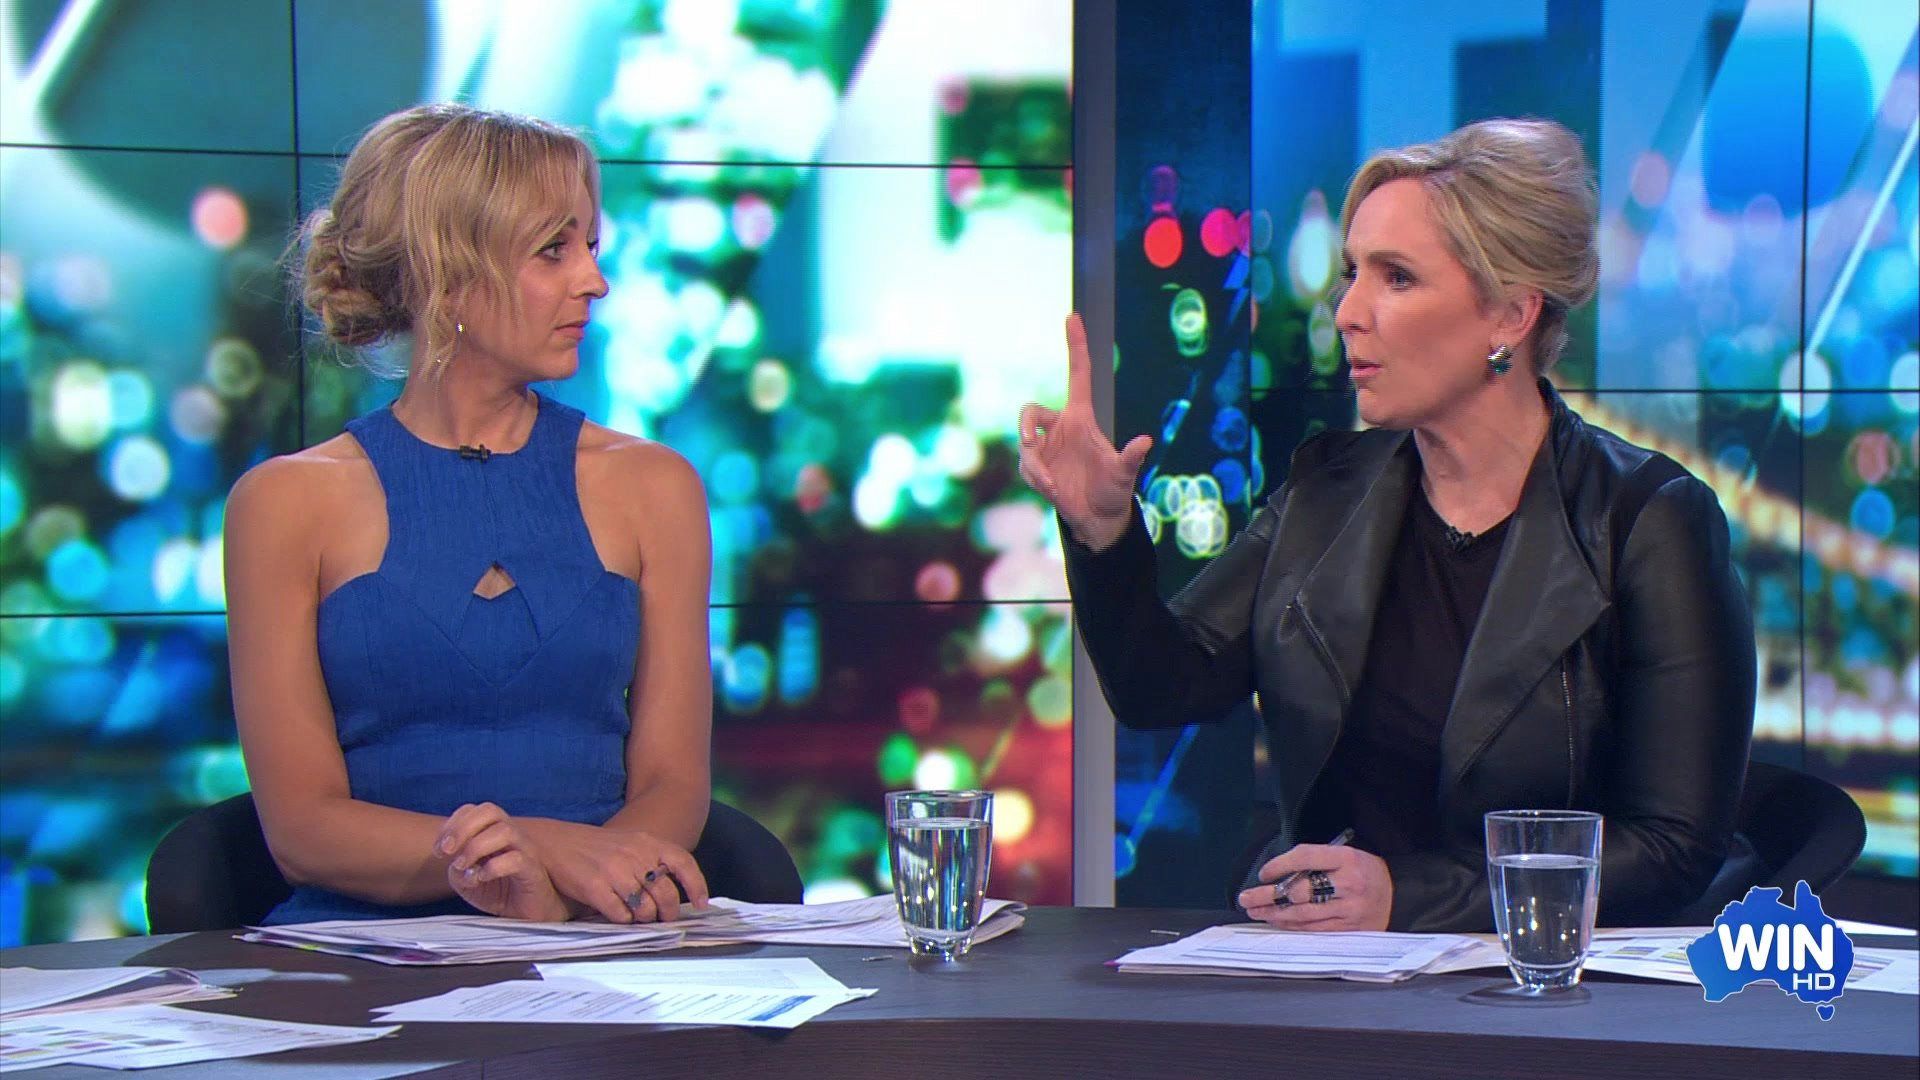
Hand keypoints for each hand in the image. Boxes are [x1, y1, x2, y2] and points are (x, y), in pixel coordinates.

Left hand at [435, 803, 568, 921]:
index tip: (438, 850)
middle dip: (462, 828)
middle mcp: (512, 835)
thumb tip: (456, 864)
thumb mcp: (467, 882)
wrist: (529, 915)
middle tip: (446, 852)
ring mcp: (525, 850)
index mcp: (494, 832)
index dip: (452, 824)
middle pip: (490, 810)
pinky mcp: (534, 871)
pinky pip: (516, 859)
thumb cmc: (500, 893)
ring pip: (505, 830)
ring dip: (475, 846)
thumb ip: (456, 870)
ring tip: (463, 866)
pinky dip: (493, 867)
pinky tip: (482, 878)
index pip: (474, 810)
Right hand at [518, 818, 709, 923]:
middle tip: (663, 920)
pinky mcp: (594, 886)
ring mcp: (614, 870)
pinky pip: (620, 915)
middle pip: (666, 894)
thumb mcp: (629, 843)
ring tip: (638, 917)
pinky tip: (617, 915)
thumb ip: (650, 862)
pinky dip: (623, 921)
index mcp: (647, 842)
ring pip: (645, 909)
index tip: (702, 905)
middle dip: (668, 913)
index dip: (697, 886)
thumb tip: (674, 895)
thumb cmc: (595, 847)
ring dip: (644, 919)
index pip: (683, 863)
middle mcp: (634, 854)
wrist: (553, 842)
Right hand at [1017, 313, 1152, 550]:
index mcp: (1081, 418)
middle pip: (1031, 411)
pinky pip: (1027, 466)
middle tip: (1028, 441)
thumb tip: (1146, 440)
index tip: (1072, 316)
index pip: (1078, 374)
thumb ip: (1131, 457)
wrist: (1097, 518)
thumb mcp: (1124, 475)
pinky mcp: (1036, 468)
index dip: (1075, 345)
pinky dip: (1037, 479)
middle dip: (1024, 423)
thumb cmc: (1113, 491)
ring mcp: (1045, 448)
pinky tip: (1053, 491)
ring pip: (1025, 443)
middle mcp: (1059, 428)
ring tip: (1051, 485)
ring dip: (1034, 463)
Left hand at [1235, 842, 1393, 931]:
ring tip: (1254, 910)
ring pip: (1303, 913)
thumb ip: (1315, 863)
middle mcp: (1349, 884)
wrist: (1400, 894)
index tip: (1263, 873)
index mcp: (1347, 858)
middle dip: (1267, 895)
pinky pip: (1314, 929)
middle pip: (1299, 890)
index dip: (1279, 865)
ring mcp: (1350, 909)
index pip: (1304, 857)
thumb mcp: (1346, 856)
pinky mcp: (1350, 929)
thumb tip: (1277, 876)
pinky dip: (1292, 925)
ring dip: (1274, 913)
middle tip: (1245, 897)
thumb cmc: (1365, 872)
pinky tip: (1277, 921)